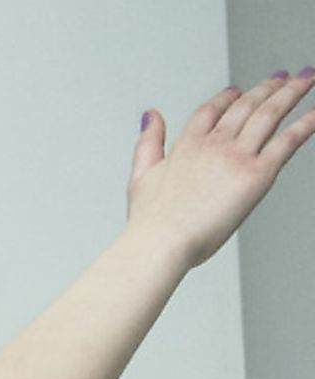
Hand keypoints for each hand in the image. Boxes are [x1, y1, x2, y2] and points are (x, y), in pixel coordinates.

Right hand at [127, 68, 314, 267]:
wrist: (162, 240)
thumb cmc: (151, 220)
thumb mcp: (141, 174)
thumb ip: (148, 141)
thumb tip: (151, 115)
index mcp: (187, 145)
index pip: (212, 110)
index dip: (227, 97)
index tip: (238, 90)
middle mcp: (214, 144)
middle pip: (246, 105)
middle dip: (268, 87)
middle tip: (285, 76)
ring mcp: (237, 156)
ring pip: (270, 114)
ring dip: (291, 93)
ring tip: (306, 79)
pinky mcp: (257, 173)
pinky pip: (288, 140)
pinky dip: (305, 123)